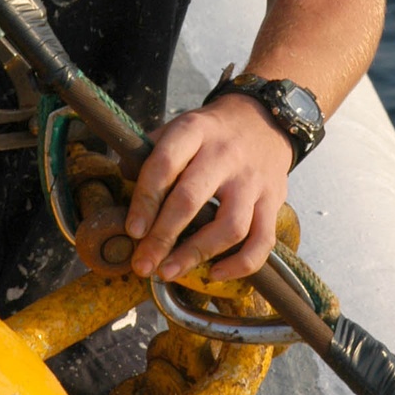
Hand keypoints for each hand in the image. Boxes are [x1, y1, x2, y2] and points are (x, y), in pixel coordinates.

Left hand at [124, 94, 293, 282]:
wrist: (263, 119)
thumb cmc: (210, 133)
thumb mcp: (179, 127)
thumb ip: (151, 152)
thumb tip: (121, 179)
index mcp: (194, 131)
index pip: (165, 164)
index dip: (146, 200)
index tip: (133, 231)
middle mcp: (225, 155)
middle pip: (191, 199)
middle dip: (162, 237)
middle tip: (142, 263)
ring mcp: (252, 180)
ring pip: (230, 226)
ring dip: (197, 254)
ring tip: (168, 272)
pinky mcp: (273, 201)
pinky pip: (262, 240)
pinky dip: (241, 264)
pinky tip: (215, 274)